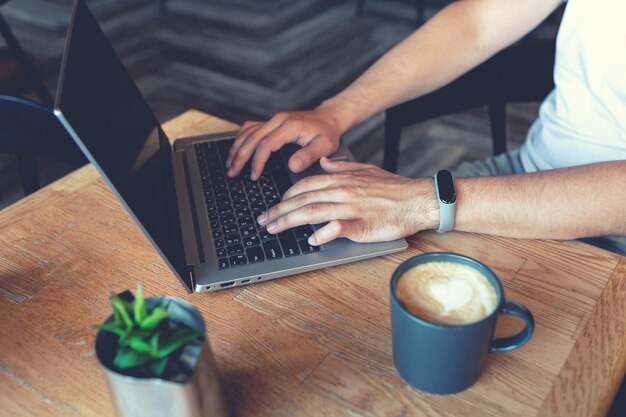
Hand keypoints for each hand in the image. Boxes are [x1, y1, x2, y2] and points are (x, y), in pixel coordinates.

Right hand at [226, 106, 343, 179]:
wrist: (328, 118)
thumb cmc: (327, 133)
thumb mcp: (324, 146)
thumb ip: (308, 156)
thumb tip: (292, 166)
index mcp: (290, 126)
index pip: (266, 144)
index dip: (257, 161)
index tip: (254, 175)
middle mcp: (278, 120)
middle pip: (252, 137)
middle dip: (240, 157)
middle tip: (232, 173)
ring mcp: (273, 120)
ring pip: (247, 132)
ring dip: (236, 148)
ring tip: (229, 164)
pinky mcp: (271, 122)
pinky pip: (250, 128)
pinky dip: (240, 139)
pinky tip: (236, 149)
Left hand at [256, 157, 439, 244]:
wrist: (418, 199)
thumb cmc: (394, 188)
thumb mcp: (366, 170)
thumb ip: (342, 166)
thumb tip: (324, 163)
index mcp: (342, 179)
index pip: (305, 185)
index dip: (286, 195)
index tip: (274, 204)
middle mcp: (342, 191)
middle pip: (302, 199)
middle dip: (279, 210)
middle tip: (264, 220)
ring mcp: (351, 208)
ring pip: (312, 212)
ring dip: (289, 221)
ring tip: (274, 229)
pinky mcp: (362, 224)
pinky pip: (337, 228)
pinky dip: (322, 233)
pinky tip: (311, 239)